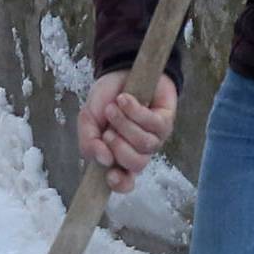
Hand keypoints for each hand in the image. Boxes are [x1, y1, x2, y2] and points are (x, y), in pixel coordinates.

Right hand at [78, 71, 177, 194]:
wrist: (121, 70)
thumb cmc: (106, 98)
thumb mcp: (88, 119)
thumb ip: (88, 141)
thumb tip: (102, 160)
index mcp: (118, 155)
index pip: (124, 181)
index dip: (120, 184)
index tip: (110, 175)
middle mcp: (138, 150)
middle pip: (136, 165)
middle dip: (119, 147)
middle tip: (108, 130)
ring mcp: (154, 137)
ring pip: (145, 145)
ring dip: (125, 125)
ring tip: (114, 108)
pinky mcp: (166, 121)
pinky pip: (153, 124)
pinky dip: (135, 110)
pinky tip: (125, 99)